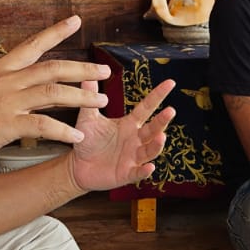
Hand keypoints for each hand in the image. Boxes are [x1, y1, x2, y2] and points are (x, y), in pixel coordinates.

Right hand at [0, 17, 115, 166]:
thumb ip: (1, 86)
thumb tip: (20, 85)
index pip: (32, 45)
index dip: (56, 32)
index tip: (76, 20)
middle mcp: (5, 81)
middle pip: (53, 68)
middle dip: (83, 69)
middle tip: (106, 72)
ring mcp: (6, 102)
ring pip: (53, 92)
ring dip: (82, 97)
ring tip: (102, 102)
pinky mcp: (5, 125)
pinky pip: (43, 125)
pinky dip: (64, 130)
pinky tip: (77, 136)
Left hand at [67, 78, 176, 192]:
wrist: (78, 165)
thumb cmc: (87, 140)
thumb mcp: (88, 118)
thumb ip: (91, 99)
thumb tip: (89, 76)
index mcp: (129, 124)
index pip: (147, 107)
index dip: (158, 95)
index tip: (170, 82)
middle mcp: (135, 140)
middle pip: (152, 129)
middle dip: (162, 121)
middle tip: (171, 111)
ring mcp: (133, 157)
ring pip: (149, 150)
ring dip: (156, 145)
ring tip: (162, 136)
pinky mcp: (126, 173)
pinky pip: (138, 172)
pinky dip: (144, 171)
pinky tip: (150, 167)